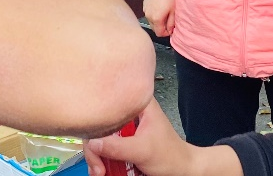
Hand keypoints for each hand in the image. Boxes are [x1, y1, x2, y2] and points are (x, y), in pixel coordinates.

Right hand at [84, 100, 199, 175]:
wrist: (181, 169)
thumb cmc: (171, 155)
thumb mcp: (142, 151)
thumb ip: (117, 147)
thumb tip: (92, 143)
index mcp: (137, 104)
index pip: (106, 105)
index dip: (95, 123)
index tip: (94, 146)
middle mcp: (128, 112)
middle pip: (98, 124)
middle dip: (94, 148)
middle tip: (99, 168)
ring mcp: (124, 127)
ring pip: (99, 138)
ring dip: (96, 157)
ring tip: (101, 172)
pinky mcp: (122, 140)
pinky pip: (104, 147)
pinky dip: (101, 159)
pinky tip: (103, 170)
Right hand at [143, 0, 175, 37]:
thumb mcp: (173, 11)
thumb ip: (171, 23)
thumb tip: (170, 30)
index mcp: (157, 19)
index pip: (159, 34)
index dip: (166, 33)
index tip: (170, 29)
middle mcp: (149, 17)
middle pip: (154, 28)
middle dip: (161, 27)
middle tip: (168, 21)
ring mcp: (145, 11)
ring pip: (151, 22)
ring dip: (157, 21)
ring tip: (164, 14)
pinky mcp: (144, 6)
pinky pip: (149, 14)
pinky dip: (153, 14)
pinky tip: (159, 8)